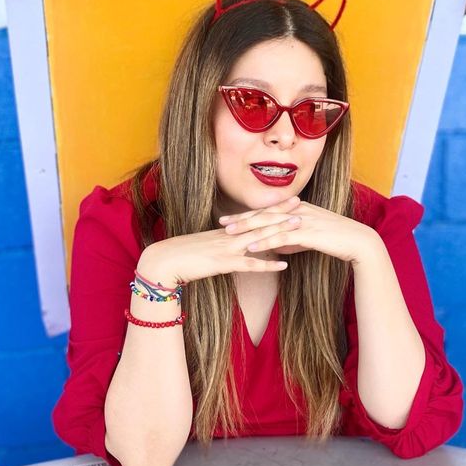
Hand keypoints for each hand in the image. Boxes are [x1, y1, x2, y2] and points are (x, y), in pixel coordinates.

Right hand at [136, 195, 301, 286]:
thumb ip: (222, 246)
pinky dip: (268, 264)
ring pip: (258, 237)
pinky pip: (250, 264)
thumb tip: (236, 247)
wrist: (164, 262)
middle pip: (259, 221)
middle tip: (301, 203)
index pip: (252, 216)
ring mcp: (227, 248)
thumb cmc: (182, 256)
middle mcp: (229, 236)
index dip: (271, 208)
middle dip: (281, 212)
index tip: (287, 200)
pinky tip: (284, 264)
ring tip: (300, 226)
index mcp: (226, 231)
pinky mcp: (224, 263)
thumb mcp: (206, 248)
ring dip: (280, 231)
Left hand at [218, 199, 379, 265]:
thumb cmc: (335, 239)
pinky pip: (282, 236)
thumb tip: (276, 245)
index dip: (248, 214)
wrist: (357, 241)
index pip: (268, 210)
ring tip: (230, 234)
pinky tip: (252, 247)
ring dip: (248, 229)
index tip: (231, 218)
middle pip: (264, 213)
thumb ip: (292, 239)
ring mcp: (302, 219)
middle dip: (242, 219)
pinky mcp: (307, 232)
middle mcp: (297, 210)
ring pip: (270, 223)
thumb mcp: (309, 237)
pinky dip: (265, 241)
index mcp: (298, 208)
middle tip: (222, 223)